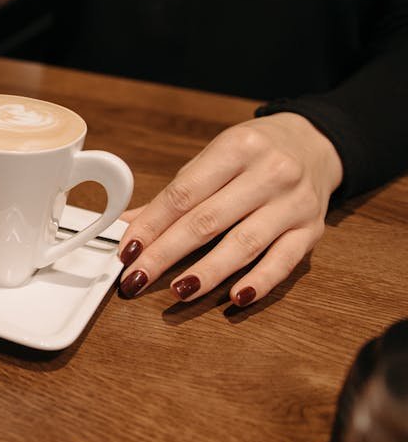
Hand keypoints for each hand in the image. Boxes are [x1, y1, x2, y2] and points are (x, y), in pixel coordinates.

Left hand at [116, 113, 342, 306]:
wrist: (315, 144)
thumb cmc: (254, 154)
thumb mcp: (213, 160)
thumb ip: (175, 195)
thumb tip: (127, 224)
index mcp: (235, 148)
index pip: (183, 194)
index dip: (151, 225)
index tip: (127, 251)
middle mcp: (268, 173)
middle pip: (207, 221)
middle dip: (166, 254)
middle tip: (137, 278)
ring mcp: (293, 202)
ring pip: (244, 243)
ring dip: (208, 272)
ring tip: (178, 291)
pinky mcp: (312, 229)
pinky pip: (284, 261)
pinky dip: (259, 282)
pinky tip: (235, 298)